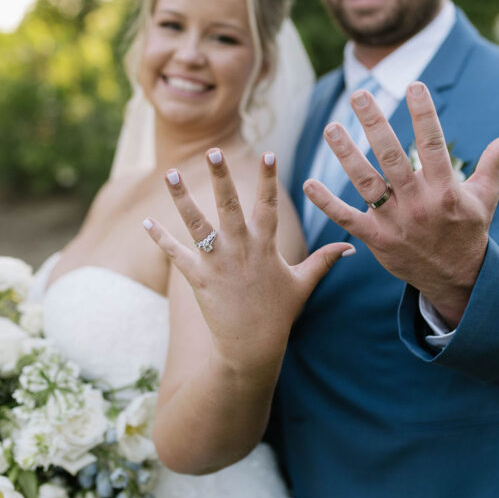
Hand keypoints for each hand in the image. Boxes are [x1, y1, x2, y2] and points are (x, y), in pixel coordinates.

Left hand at [143, 150, 353, 374]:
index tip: (269, 154)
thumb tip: (352, 246)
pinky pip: (175, 254)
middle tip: (213, 150)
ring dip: (182, 198)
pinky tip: (146, 221)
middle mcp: (241, 249)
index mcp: (266, 246)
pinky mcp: (198, 278)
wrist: (252, 347)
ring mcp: (217, 263)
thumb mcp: (303, 284)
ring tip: (171, 173)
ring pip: (197, 224)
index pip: (269, 205)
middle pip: (229, 206)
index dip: (269, 179)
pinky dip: (160, 238)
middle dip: (222, 177)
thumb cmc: (279, 314)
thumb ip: (325, 260)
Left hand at [302, 81, 498, 327]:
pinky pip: (347, 219)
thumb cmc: (469, 230)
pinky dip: (326, 203)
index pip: (433, 144)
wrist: (456, 279)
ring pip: (366, 183)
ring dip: (346, 155)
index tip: (414, 85)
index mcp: (446, 189)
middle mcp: (419, 203)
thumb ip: (497, 161)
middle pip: (392, 157)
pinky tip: (307, 183)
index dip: (424, 114)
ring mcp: (396, 222)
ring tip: (331, 128)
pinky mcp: (376, 240)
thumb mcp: (487, 196)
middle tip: (359, 95)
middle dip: (375, 124)